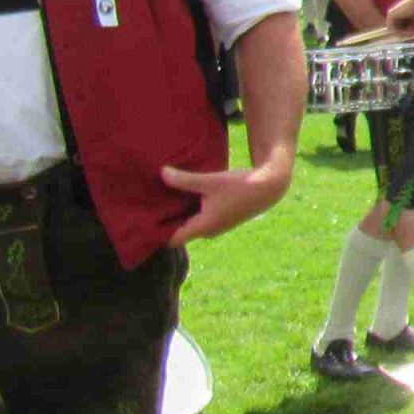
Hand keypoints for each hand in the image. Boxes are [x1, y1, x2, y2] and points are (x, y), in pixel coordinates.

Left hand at [161, 155, 290, 245]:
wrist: (270, 187)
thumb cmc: (240, 185)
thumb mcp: (210, 181)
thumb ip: (184, 180)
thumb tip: (161, 173)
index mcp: (203, 227)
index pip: (171, 240)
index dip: (156, 234)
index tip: (143, 222)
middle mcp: (208, 231)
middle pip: (179, 232)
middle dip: (165, 222)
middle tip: (148, 208)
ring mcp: (217, 227)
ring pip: (190, 225)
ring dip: (179, 215)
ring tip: (165, 201)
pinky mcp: (223, 219)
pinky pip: (200, 220)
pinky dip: (191, 212)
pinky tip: (186, 197)